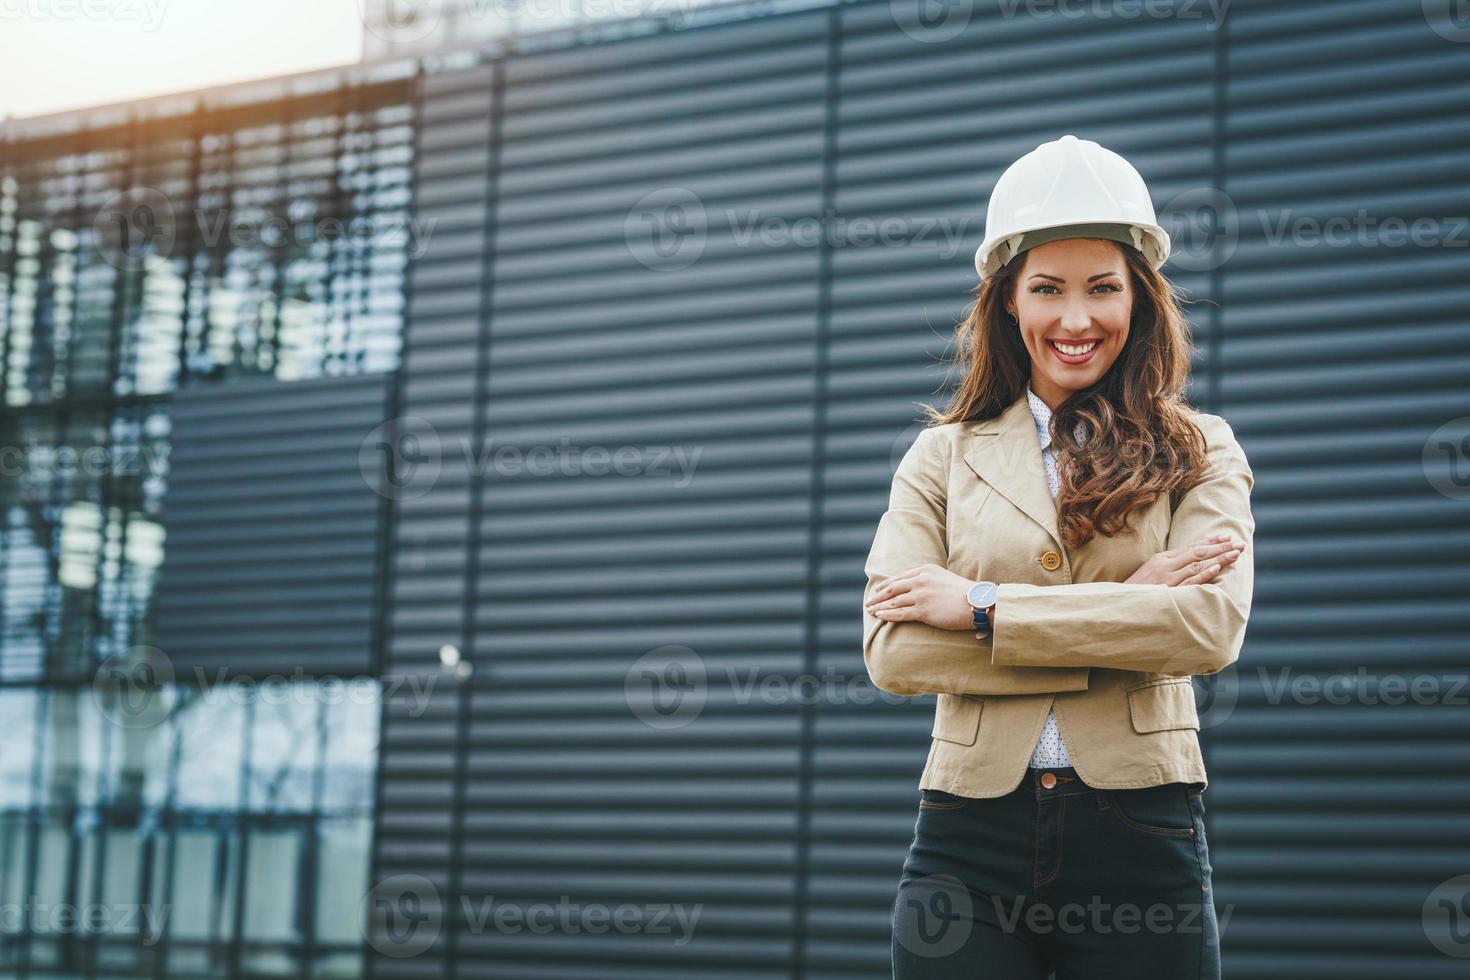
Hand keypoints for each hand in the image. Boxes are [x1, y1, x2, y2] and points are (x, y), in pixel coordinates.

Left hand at [864, 563, 977, 630]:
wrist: (978, 602)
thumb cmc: (965, 593)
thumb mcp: (945, 578)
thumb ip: (930, 580)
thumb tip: (920, 588)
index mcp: (925, 570)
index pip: (900, 577)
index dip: (886, 584)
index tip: (878, 589)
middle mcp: (920, 581)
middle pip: (892, 588)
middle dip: (878, 596)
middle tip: (869, 602)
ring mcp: (920, 595)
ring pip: (893, 601)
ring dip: (879, 606)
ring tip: (871, 611)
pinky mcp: (923, 610)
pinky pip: (899, 613)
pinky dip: (887, 614)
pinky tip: (879, 616)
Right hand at [1125, 533, 1245, 586]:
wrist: (1118, 603)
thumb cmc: (1135, 591)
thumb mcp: (1150, 573)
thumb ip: (1167, 566)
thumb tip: (1187, 563)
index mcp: (1161, 558)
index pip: (1191, 546)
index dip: (1210, 541)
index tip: (1227, 537)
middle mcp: (1165, 565)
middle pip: (1198, 552)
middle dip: (1221, 547)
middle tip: (1240, 543)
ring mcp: (1167, 578)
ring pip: (1197, 564)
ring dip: (1219, 557)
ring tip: (1236, 553)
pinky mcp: (1168, 592)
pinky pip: (1189, 581)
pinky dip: (1204, 574)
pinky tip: (1217, 567)